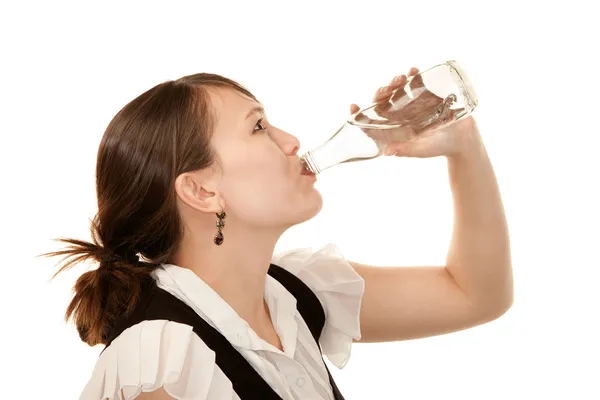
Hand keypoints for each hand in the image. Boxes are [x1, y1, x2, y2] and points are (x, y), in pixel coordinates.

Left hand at [350, 66, 478, 158]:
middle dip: (381, 93)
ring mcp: (413, 103)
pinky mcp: (428, 94)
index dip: (361, 114)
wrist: (464, 139)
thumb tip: (387, 152)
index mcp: (394, 128)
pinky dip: (414, 75)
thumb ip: (405, 150)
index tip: (352, 106)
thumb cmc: (439, 148)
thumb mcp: (421, 150)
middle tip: (385, 89)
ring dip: (396, 82)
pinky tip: (413, 70)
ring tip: (401, 78)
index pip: (373, 120)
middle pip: (384, 101)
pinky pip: (417, 82)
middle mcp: (401, 114)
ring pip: (399, 89)